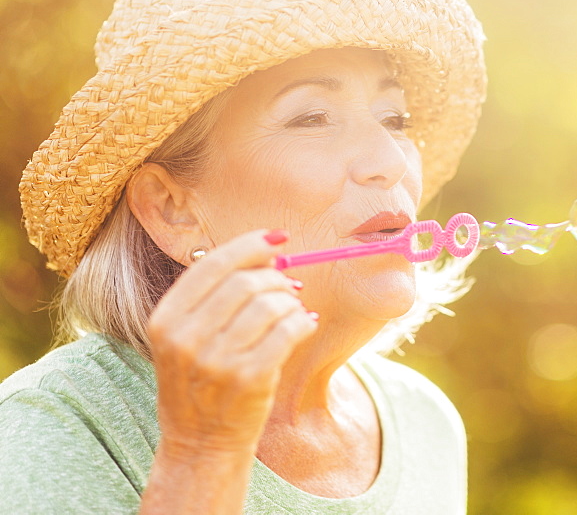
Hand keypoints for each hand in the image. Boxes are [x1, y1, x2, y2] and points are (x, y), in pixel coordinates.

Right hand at [146, 229, 316, 457]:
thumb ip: (215, 296)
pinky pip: (289, 330)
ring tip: (292, 311)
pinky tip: (304, 324)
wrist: (199, 445)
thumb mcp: (186, 338)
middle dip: (276, 277)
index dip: (250, 244)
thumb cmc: (200, 383)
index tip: (277, 238)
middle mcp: (185, 338)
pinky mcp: (249, 379)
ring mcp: (217, 361)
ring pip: (270, 304)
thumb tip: (268, 254)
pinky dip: (303, 321)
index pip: (212, 264)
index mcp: (165, 320)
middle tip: (289, 286)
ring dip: (291, 302)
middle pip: (245, 281)